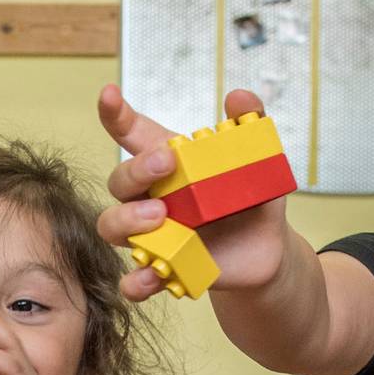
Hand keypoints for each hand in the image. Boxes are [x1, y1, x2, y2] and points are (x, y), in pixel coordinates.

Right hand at [95, 85, 292, 299]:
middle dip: (136, 170)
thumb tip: (241, 97)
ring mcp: (152, 234)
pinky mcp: (161, 269)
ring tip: (160, 218)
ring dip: (128, 220)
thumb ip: (248, 124)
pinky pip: (134, 279)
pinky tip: (151, 276)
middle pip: (120, 180)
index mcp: (167, 163)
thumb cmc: (250, 198)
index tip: (109, 94)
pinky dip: (136, 280)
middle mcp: (150, 196)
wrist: (264, 249)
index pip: (131, 133)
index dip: (115, 114)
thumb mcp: (256, 161)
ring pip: (111, 225)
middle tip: (166, 164)